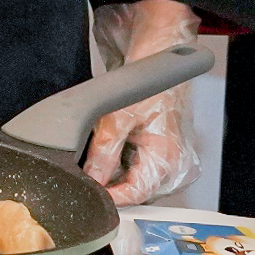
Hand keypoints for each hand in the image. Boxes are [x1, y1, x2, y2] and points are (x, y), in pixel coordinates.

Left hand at [86, 0, 200, 204]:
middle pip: (134, 191)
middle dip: (108, 184)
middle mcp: (173, 166)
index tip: (84, 193)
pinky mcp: (159, 152)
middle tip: (81, 173)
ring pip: (133, 180)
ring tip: (93, 156)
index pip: (135, 194)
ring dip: (112, 173)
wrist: (160, 57)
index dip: (107, 196)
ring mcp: (168, 160)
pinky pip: (136, 168)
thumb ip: (102, 153)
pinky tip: (105, 149)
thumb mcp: (116, 119)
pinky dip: (119, 163)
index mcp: (168, 160)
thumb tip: (89, 180)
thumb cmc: (148, 83)